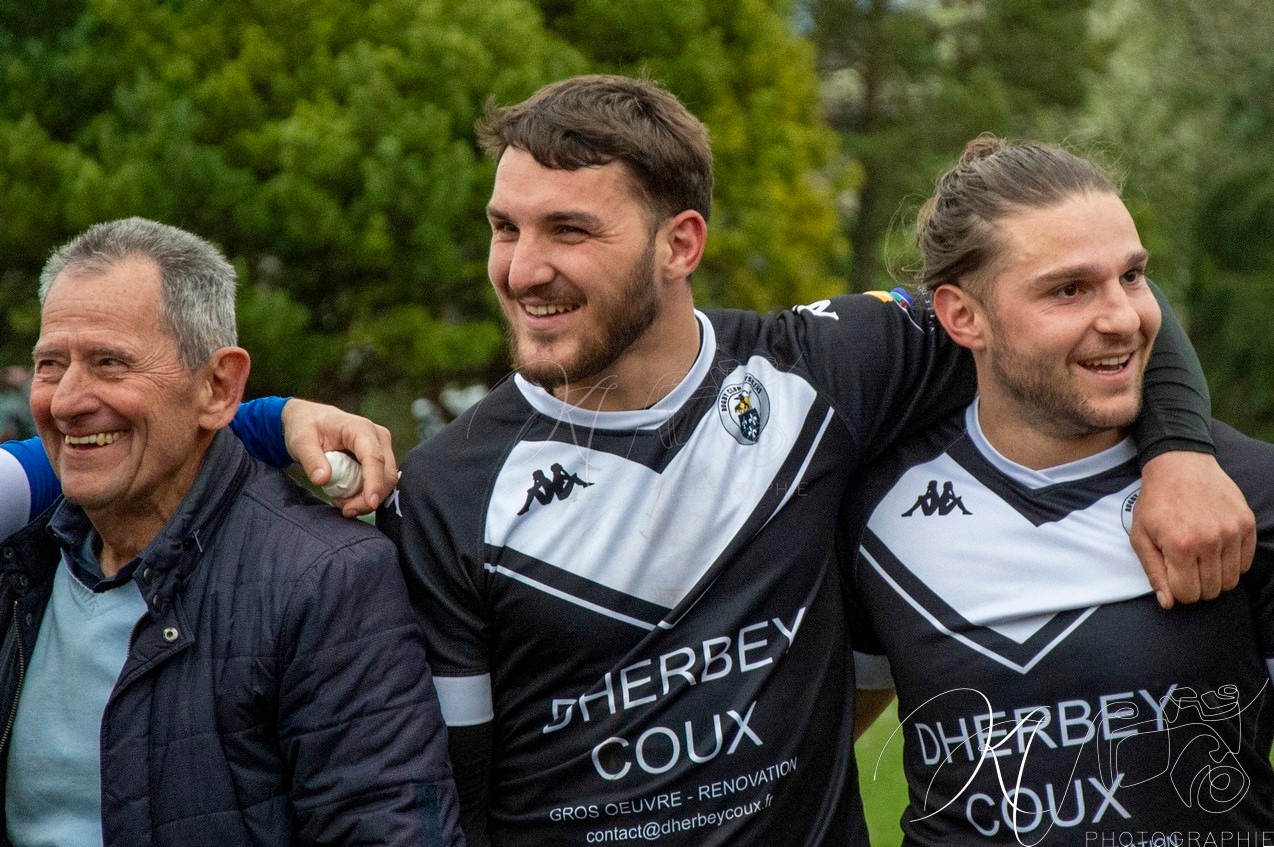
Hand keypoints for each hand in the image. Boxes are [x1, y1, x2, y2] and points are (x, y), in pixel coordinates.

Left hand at [280, 399, 396, 517]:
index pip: (374, 458)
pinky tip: (347, 498)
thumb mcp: (301, 441)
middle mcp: (378, 437)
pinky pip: (380, 482)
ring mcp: (382, 448)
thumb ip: (311, 459)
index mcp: (361, 429)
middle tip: (344, 510)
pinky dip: (366, 495)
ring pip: (386, 481)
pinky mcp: (381, 460)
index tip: (370, 503)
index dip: (374, 482)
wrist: (312, 419)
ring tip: (340, 502)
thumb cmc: (307, 427)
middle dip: (370, 497)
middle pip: (386, 473)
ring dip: (367, 498)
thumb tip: (322, 479)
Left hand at [1130, 451, 1254, 608]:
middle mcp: (1210, 541)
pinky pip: (1245, 564)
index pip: (1187, 594)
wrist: (1180, 465)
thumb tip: (1168, 603)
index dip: (1178, 591)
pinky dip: (1232, 565)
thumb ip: (1153, 571)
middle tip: (1186, 568)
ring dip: (1215, 578)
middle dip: (1197, 586)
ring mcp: (1232, 532)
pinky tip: (1216, 551)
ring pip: (1231, 581)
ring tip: (1201, 560)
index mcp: (1180, 545)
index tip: (1174, 577)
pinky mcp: (1247, 524)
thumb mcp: (1140, 535)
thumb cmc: (1156, 501)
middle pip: (1211, 590)